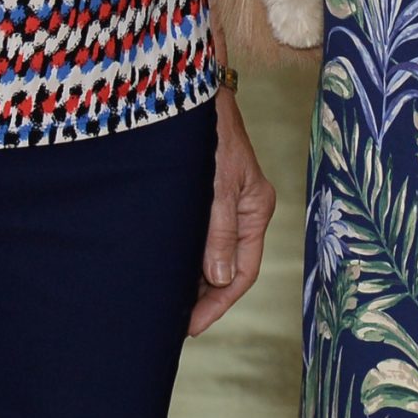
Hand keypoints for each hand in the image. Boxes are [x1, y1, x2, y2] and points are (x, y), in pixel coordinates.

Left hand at [187, 90, 275, 334]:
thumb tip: (220, 279)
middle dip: (202, 297)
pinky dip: (184, 256)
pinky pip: (199, 237)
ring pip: (211, 255)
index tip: (188, 327)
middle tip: (168, 323)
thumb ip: (218, 232)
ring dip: (191, 278)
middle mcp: (243, 211)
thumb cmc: (208, 130)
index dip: (216, 304)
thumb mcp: (216, 184)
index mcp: (255, 210)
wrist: (188, 89)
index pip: (241, 273)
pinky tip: (163, 268)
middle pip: (227, 268)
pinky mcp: (206, 194)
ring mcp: (225, 203)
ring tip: (162, 302)